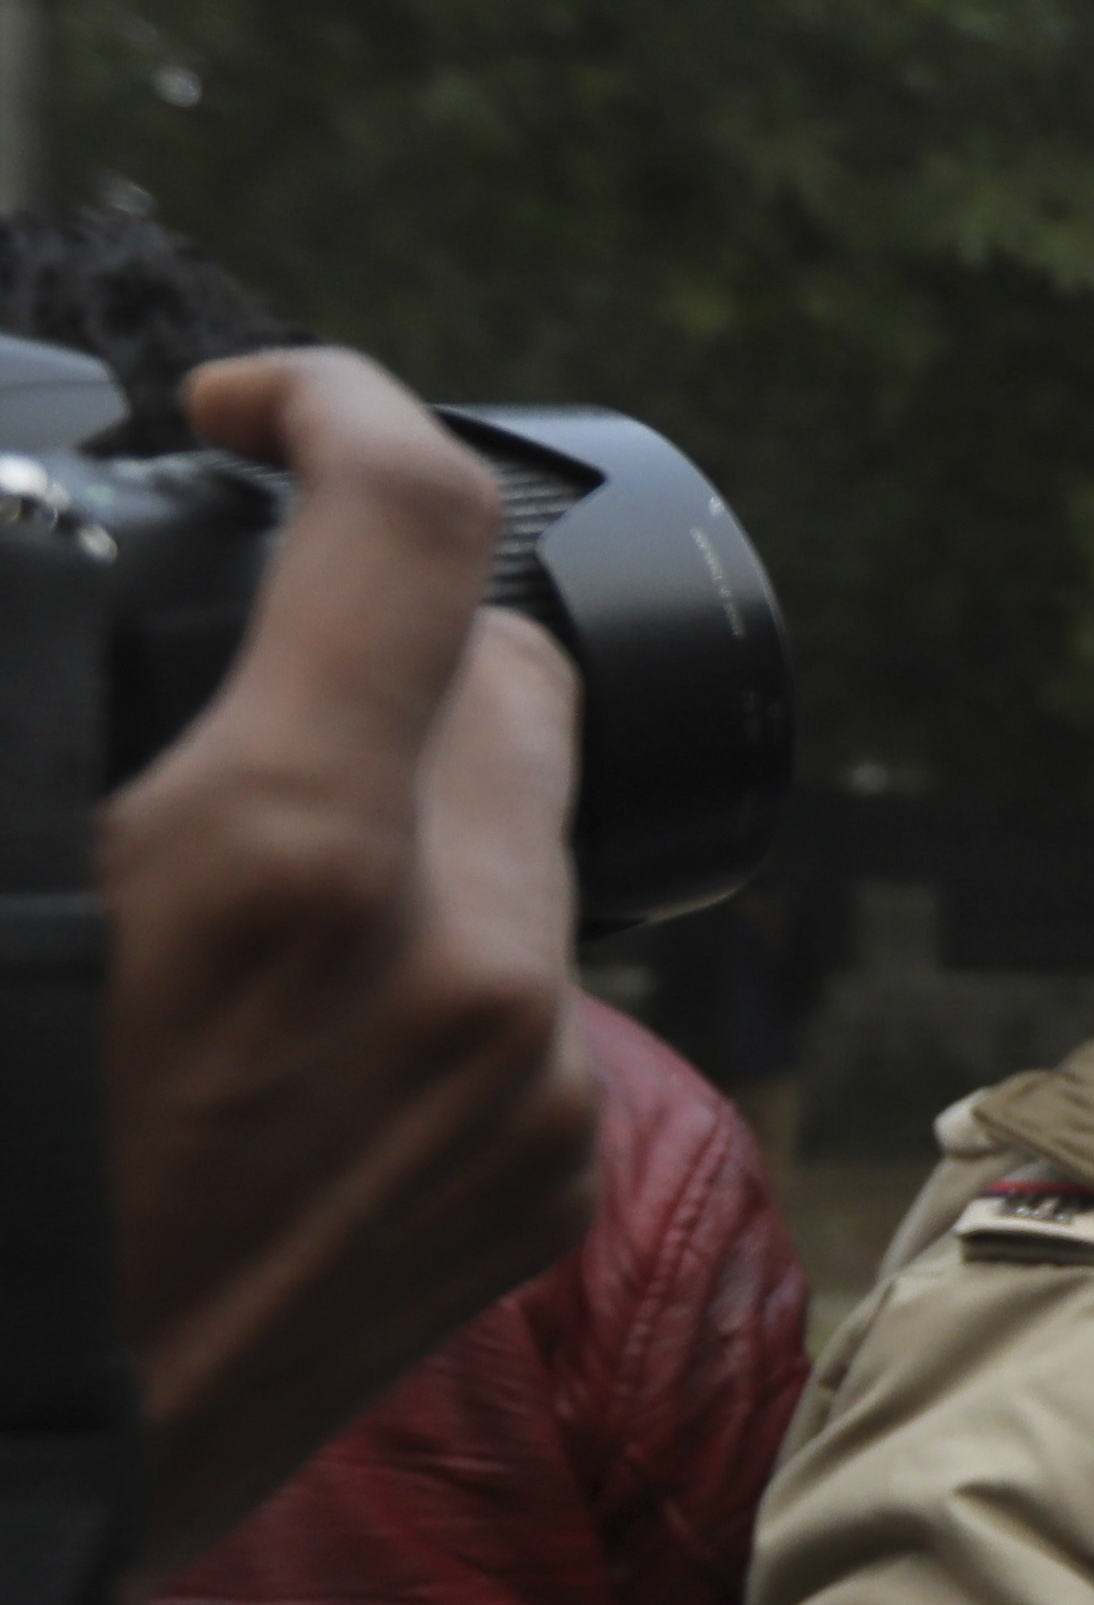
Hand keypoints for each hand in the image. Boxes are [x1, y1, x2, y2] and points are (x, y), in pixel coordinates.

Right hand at [101, 349, 593, 1569]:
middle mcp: (460, 969)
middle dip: (384, 629)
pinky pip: (526, 999)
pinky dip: (434, 954)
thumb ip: (33, 720)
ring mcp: (521, 1098)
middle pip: (499, 674)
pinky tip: (291, 1001)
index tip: (271, 405)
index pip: (412, 519)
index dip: (343, 403)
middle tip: (249, 645)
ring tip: (253, 840)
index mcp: (293, 858)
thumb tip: (50, 592)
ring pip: (522, 840)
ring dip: (411, 799)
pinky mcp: (534, 1201)